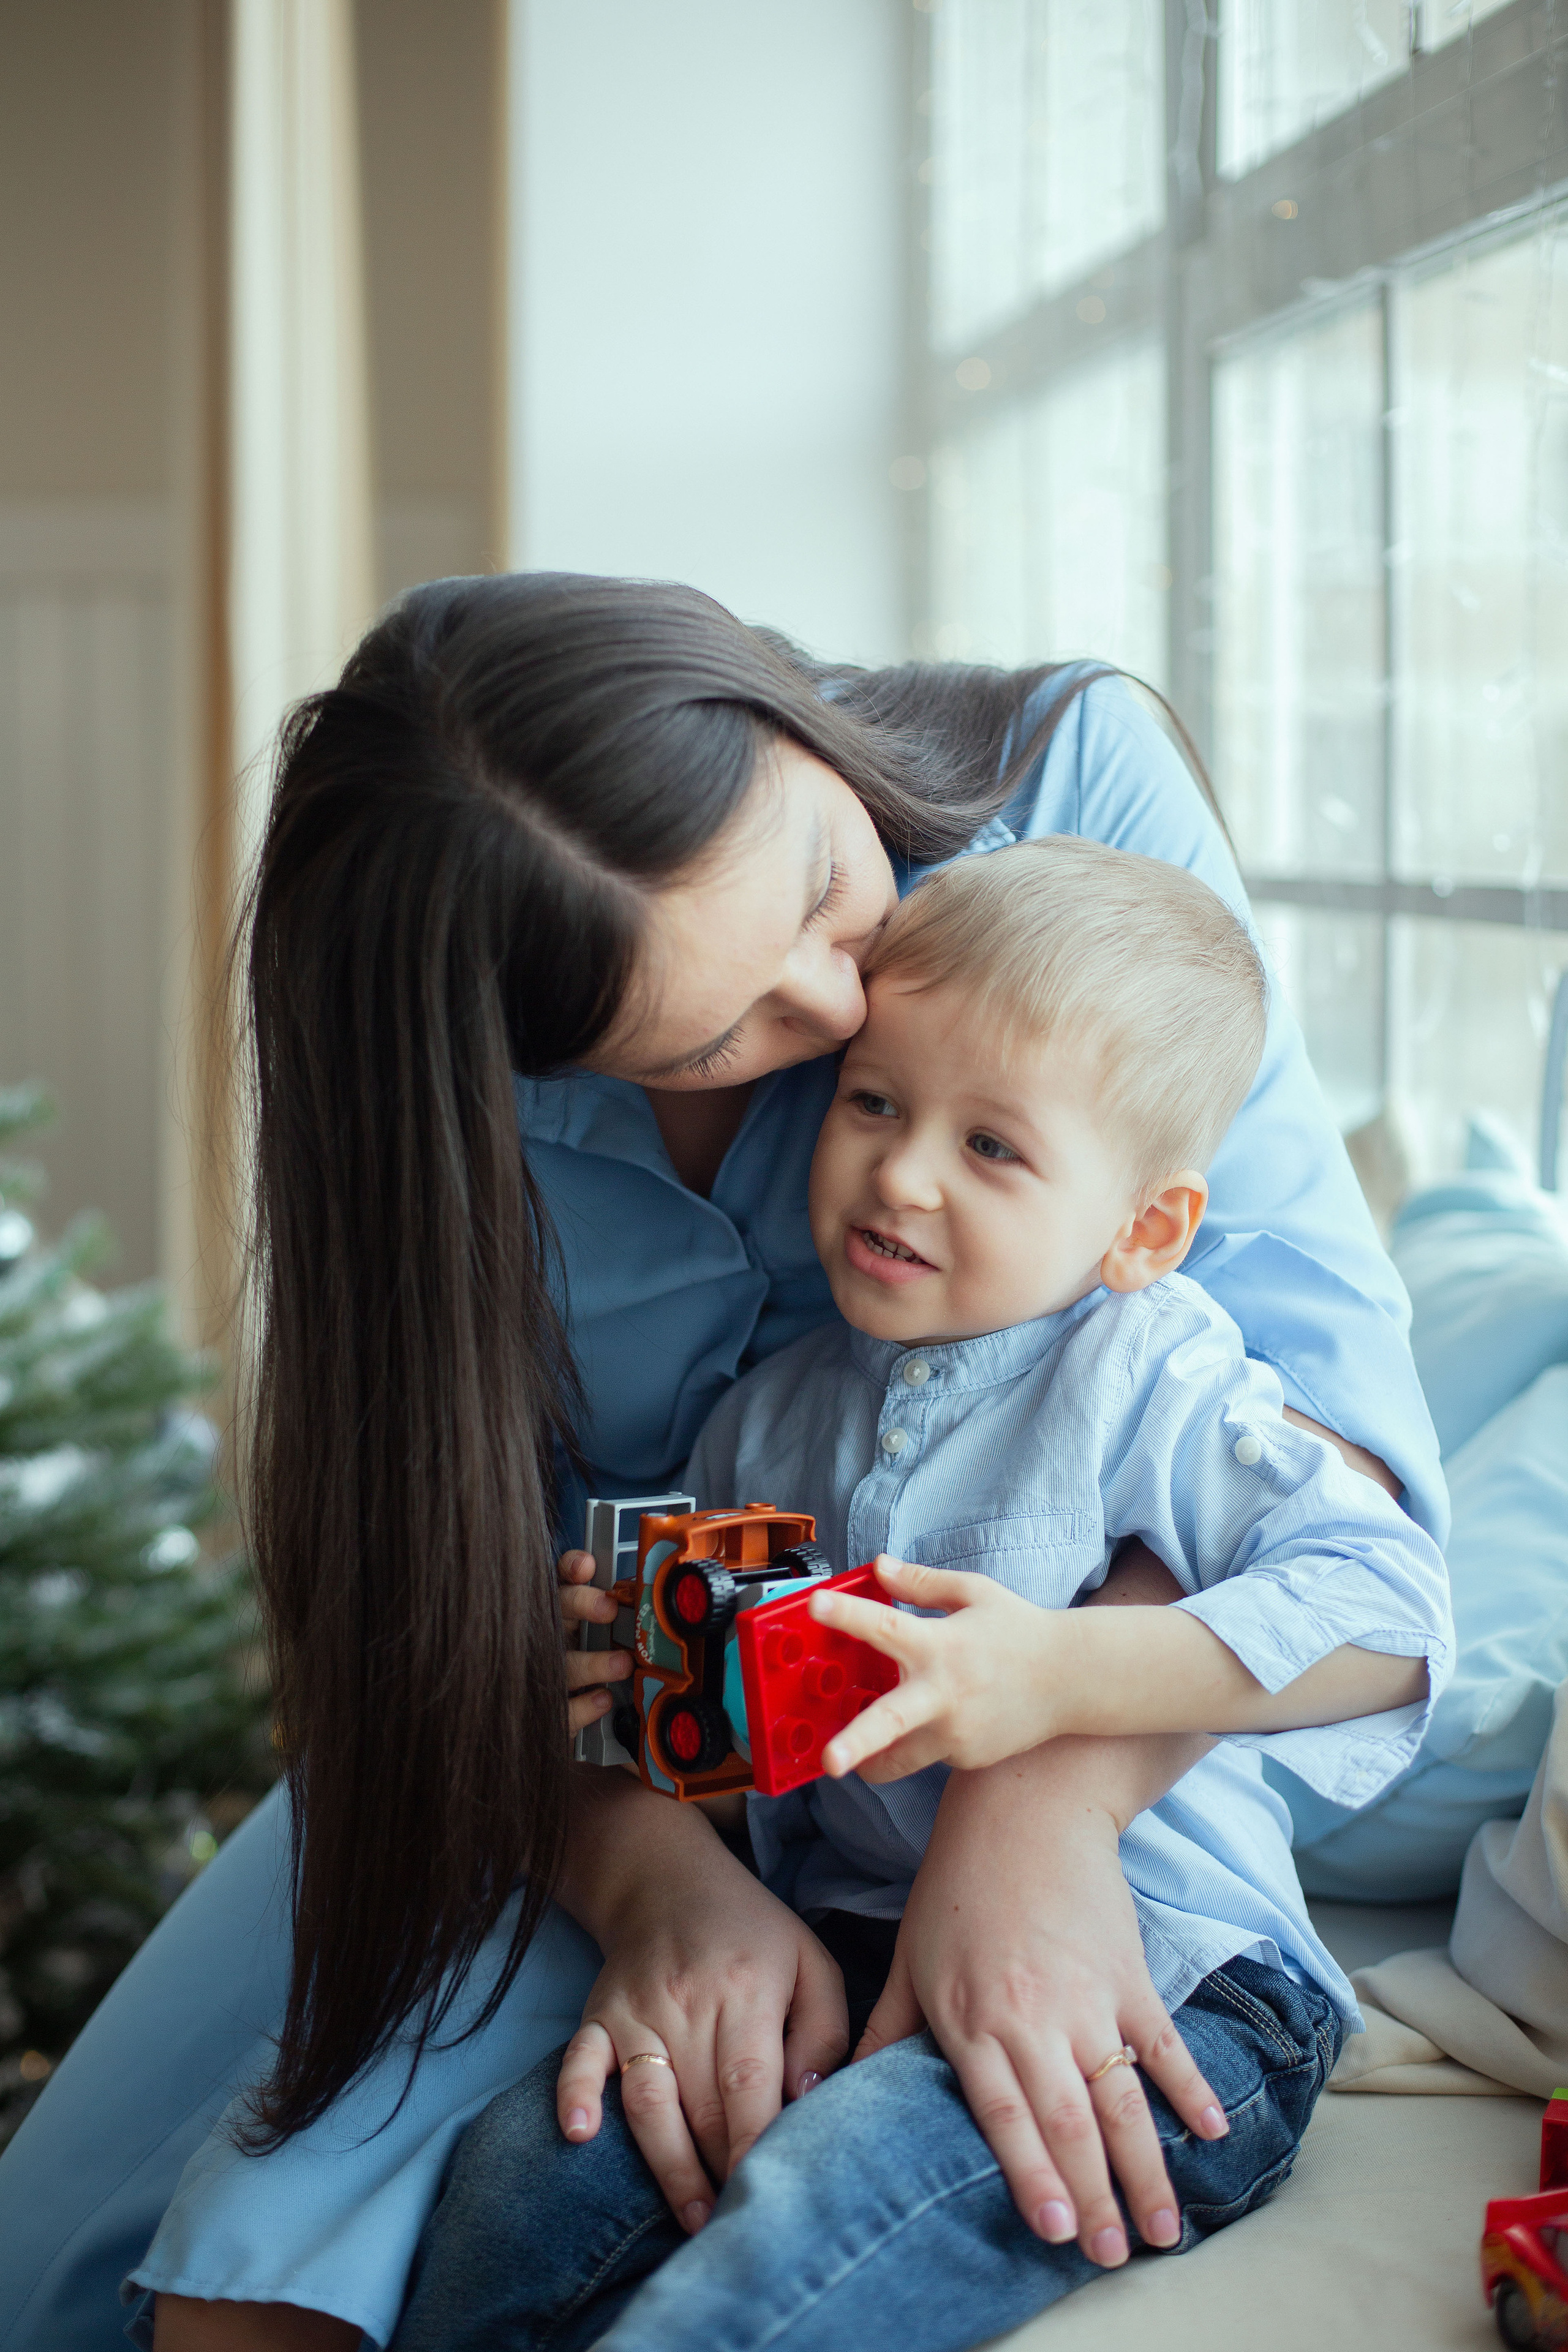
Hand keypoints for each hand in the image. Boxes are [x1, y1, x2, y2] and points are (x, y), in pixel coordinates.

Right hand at [554, 1770, 848, 2232]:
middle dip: (723, 2171)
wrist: (667, 1877)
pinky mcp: (598, 2016)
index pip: (750, 2085)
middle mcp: (687, 2004)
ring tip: (694, 2219)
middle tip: (743, 2224)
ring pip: (648, 2100)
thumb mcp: (810, 1963)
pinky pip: (580, 2060)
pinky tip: (580, 2136)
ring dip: (668, 2165)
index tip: (769, 2194)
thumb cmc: (752, 1931)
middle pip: (702, 2107)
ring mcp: (636, 2011)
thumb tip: (808, 2102)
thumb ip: (824, 2033)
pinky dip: (575, 2096)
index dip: (757, 2144)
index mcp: (745, 1992)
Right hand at [557, 1546, 633, 1740]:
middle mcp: (548, 1635)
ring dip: (592, 1663)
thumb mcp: (605, 1632)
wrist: (547, 1718)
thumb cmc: (585, 1661)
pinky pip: (563, 1709)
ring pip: (563, 1663)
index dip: (571, 1568)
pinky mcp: (547, 1711)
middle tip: (608, 1608)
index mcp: (561, 1611)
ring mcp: (542, 1672)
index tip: (587, 1566)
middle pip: (557, 1611)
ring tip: (622, 1665)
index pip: (562, 1579)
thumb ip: (618, 1614)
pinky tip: (603, 1699)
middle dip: (580, 1604)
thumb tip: (646, 1600)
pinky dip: (583, 1706)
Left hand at [814, 1555, 1062, 1779]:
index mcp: (939, 1646)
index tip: (814, 1605)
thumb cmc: (1021, 1630)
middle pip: (890, 1724)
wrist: (1074, 1679)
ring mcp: (955, 1734)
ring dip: (873, 1757)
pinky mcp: (965, 1758)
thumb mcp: (974, 1593)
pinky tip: (941, 1720)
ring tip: (854, 1757)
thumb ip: (921, 1583)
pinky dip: (920, 1740)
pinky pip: (926, 1753)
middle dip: (856, 1745)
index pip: (885, 1627)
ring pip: (899, 1758)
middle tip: (829, 1760)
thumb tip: (879, 1567)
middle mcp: (943, 1694)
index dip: (847, 1615)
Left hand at [854, 1738, 1226, 2269]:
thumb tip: (840, 2093)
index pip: (1005, 2116)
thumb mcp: (909, 1957)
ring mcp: (1088, 1997)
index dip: (1032, 2177)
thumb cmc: (956, 1885)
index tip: (1052, 2233)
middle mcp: (1033, 2017)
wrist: (1024, 1807)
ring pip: (1122, 2098)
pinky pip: (1164, 2043)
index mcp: (973, 2019)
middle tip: (1113, 2257)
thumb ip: (887, 2031)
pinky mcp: (1129, 1974)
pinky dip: (1191, 2090)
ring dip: (1146, 2167)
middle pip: (1069, 2122)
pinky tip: (1211, 2135)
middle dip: (1094, 2198)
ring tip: (1166, 2229)